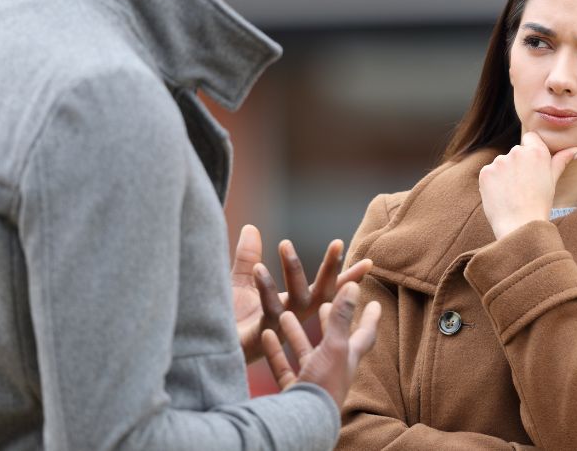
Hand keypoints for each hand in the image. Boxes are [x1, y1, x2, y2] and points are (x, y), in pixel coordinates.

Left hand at [231, 224, 373, 362]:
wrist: (207, 348)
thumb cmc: (226, 320)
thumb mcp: (239, 282)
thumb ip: (247, 257)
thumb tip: (252, 228)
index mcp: (292, 305)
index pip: (324, 288)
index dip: (346, 276)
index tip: (369, 261)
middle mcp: (292, 317)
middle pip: (321, 294)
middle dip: (332, 270)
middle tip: (338, 243)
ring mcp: (280, 327)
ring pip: (297, 300)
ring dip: (294, 271)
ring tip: (286, 244)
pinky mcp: (262, 336)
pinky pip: (269, 310)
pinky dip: (265, 288)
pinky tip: (260, 268)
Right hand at [260, 282, 380, 407]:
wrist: (302, 423)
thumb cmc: (324, 384)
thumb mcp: (335, 346)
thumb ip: (342, 317)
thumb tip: (354, 285)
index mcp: (348, 358)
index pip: (365, 334)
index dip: (371, 318)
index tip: (376, 303)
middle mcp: (333, 369)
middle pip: (334, 341)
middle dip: (330, 323)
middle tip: (325, 305)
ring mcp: (312, 381)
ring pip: (305, 353)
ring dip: (296, 334)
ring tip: (286, 314)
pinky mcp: (293, 390)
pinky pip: (284, 367)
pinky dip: (275, 351)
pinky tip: (267, 335)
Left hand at [478, 132, 576, 239]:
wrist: (520, 225)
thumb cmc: (540, 204)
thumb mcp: (553, 181)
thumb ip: (562, 161)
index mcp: (537, 152)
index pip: (531, 138)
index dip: (531, 151)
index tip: (532, 167)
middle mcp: (517, 152)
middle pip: (516, 152)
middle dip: (518, 165)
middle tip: (524, 187)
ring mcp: (499, 161)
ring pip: (502, 163)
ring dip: (505, 174)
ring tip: (512, 193)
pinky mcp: (485, 172)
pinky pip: (490, 173)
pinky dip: (493, 182)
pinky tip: (501, 195)